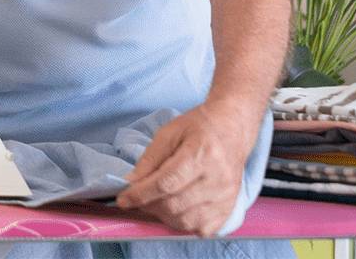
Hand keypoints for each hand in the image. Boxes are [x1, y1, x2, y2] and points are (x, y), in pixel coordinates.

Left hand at [115, 101, 257, 236]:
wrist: (232, 129)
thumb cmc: (198, 127)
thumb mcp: (169, 132)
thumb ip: (150, 158)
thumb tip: (132, 182)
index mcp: (201, 155)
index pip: (166, 183)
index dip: (140, 194)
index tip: (123, 199)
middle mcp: (217, 179)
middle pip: (174, 205)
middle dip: (148, 205)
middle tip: (137, 197)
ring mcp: (225, 197)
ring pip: (186, 221)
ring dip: (163, 216)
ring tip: (155, 201)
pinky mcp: (228, 208)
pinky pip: (202, 229)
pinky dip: (183, 224)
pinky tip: (176, 209)